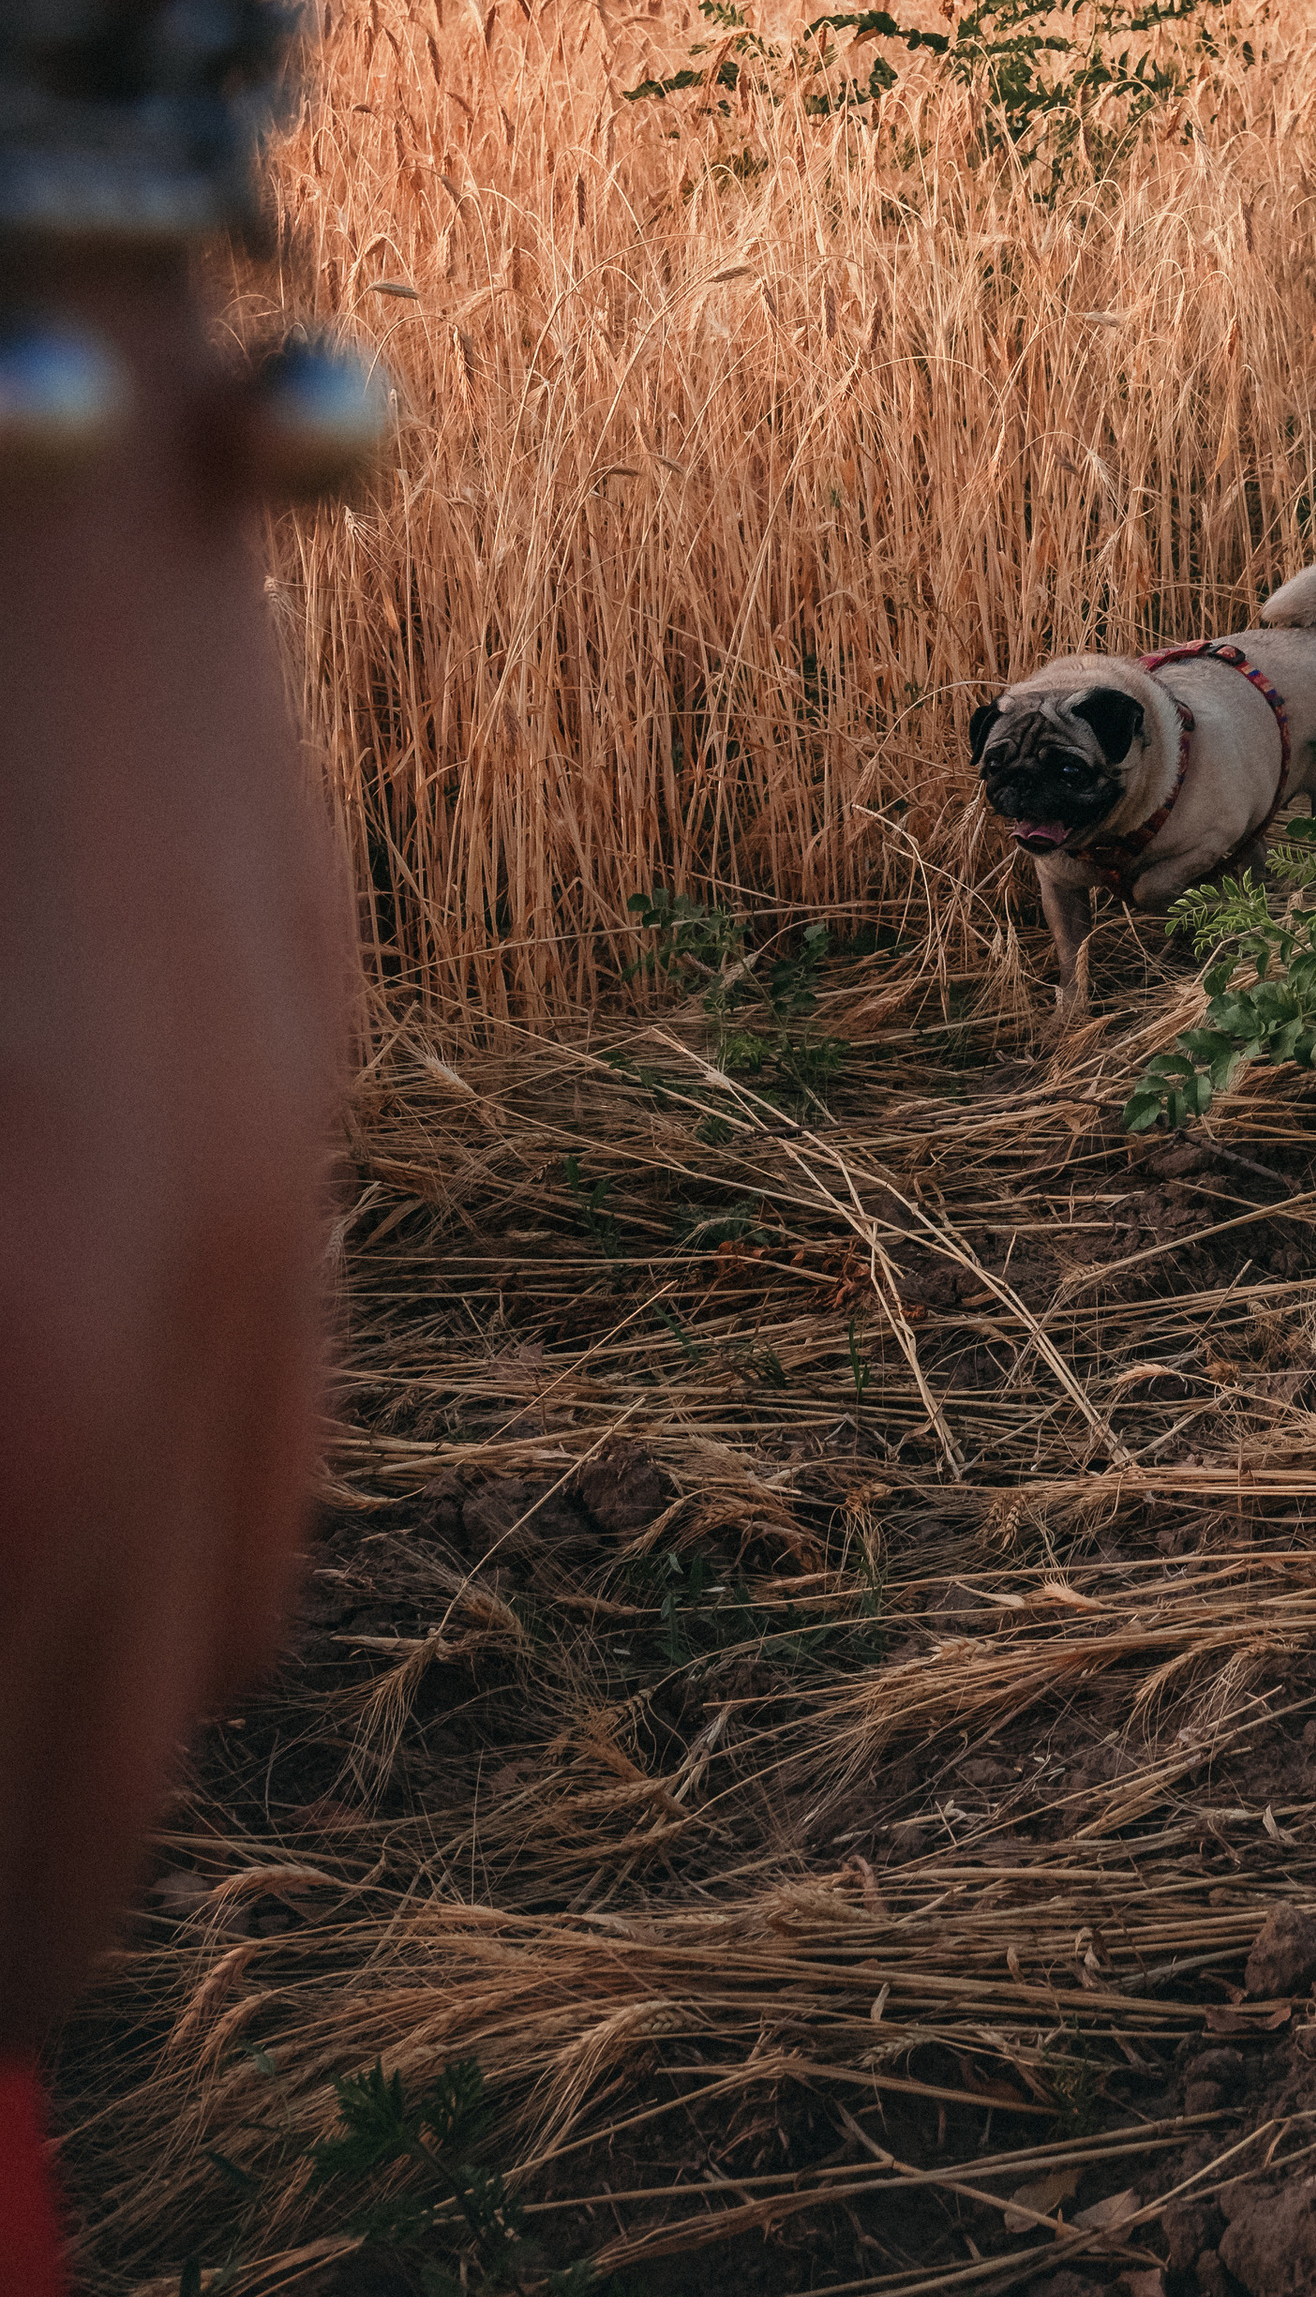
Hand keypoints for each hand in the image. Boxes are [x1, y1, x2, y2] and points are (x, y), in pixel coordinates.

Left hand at [0, 274, 346, 2046]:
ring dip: (103, 1724)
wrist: (8, 433)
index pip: (4, 1784)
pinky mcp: (306, 1089)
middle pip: (113, 1736)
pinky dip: (199, 1541)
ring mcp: (273, 1196)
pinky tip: (104, 1534)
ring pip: (234, 1587)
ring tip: (15, 1784)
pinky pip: (296, 1408)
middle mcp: (172, 1330)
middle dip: (20, 1863)